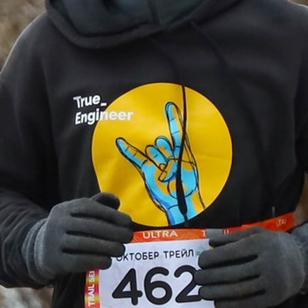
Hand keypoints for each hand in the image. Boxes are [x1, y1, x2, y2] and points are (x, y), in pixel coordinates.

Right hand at [27, 193, 137, 282]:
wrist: (40, 251)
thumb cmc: (68, 230)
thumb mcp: (77, 215)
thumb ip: (98, 205)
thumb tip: (116, 202)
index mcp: (64, 208)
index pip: (89, 208)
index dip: (110, 214)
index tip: (128, 221)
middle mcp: (56, 222)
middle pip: (89, 226)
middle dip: (112, 231)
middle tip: (129, 237)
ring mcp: (53, 242)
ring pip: (85, 243)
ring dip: (107, 247)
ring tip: (121, 250)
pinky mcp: (54, 260)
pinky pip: (78, 261)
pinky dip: (96, 261)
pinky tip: (108, 262)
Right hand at [115, 99, 202, 222]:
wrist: (179, 202)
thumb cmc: (187, 185)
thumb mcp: (187, 164)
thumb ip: (178, 151)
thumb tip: (163, 142)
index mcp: (181, 151)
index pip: (176, 131)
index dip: (173, 119)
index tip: (169, 105)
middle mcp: (168, 154)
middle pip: (161, 141)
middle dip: (165, 152)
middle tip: (172, 167)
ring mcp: (156, 161)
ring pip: (152, 150)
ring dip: (158, 160)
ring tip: (166, 175)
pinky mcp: (147, 169)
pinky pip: (136, 157)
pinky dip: (128, 150)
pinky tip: (120, 142)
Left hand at [196, 223, 307, 307]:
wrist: (304, 261)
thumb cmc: (274, 245)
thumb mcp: (257, 234)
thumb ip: (233, 237)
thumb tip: (209, 242)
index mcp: (263, 244)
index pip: (232, 252)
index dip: (213, 258)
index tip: (200, 262)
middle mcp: (269, 263)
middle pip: (233, 272)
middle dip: (211, 277)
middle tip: (197, 279)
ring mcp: (273, 282)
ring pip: (239, 290)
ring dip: (217, 292)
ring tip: (203, 292)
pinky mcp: (274, 298)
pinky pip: (249, 304)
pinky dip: (231, 305)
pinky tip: (218, 304)